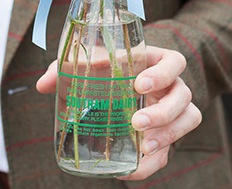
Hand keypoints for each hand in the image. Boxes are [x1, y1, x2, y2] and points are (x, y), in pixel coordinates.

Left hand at [35, 46, 201, 180]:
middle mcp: (172, 87)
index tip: (139, 84)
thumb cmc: (106, 69)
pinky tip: (131, 169)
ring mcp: (173, 113)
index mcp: (157, 62)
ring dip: (168, 135)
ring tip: (144, 147)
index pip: (174, 62)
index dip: (164, 72)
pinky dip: (151, 164)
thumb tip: (43, 85)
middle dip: (164, 111)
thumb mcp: (89, 64)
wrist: (116, 89)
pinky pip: (168, 153)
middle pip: (183, 96)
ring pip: (188, 121)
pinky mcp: (165, 138)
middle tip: (136, 122)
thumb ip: (66, 69)